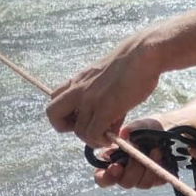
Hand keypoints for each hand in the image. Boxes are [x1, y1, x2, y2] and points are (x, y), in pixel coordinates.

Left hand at [46, 37, 161, 147]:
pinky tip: (113, 138)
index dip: (65, 113)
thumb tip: (110, 124)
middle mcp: (79, 90)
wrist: (143, 55)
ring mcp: (90, 100)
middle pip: (52, 113)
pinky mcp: (105, 109)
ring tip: (107, 137)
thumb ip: (103, 100)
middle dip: (65, 127)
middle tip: (87, 128)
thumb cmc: (132, 64)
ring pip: (78, 131)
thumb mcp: (109, 79)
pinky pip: (93, 134)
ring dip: (92, 139)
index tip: (84, 117)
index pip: (54, 98)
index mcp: (78, 80)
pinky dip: (102, 141)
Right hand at [90, 117, 168, 189]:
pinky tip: (162, 156)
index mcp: (112, 162)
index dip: (106, 177)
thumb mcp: (138, 125)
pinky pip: (158, 181)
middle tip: (138, 154)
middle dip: (134, 168)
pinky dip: (160, 168)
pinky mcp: (157, 179)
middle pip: (125, 183)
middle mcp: (126, 174)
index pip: (102, 178)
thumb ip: (130, 129)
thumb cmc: (145, 129)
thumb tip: (124, 133)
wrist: (164, 131)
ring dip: (149, 167)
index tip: (116, 167)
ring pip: (143, 184)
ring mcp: (142, 178)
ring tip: (155, 150)